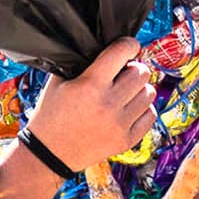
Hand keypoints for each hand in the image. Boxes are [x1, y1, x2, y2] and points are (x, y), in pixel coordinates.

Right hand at [28, 39, 156, 169]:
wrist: (48, 154)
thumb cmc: (50, 115)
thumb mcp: (58, 82)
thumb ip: (81, 63)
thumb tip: (106, 48)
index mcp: (90, 85)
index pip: (122, 51)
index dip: (128, 44)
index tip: (128, 47)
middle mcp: (109, 103)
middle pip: (142, 73)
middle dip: (134, 69)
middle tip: (123, 74)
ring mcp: (120, 124)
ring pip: (149, 93)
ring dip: (139, 89)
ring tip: (125, 93)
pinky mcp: (126, 140)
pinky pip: (150, 115)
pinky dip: (142, 110)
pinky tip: (128, 109)